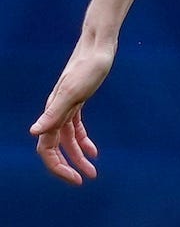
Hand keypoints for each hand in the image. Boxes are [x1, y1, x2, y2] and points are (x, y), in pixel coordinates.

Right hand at [30, 35, 114, 184]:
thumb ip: (54, 113)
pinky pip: (76, 128)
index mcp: (53, 112)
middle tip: (86, 179)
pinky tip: (94, 151)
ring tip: (93, 171)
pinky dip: (84, 141)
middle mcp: (56, 112)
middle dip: (68, 165)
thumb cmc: (88, 67)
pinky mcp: (77, 102)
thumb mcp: (74, 92)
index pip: (47, 148)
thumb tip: (34, 133)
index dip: (58, 166)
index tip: (76, 179)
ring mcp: (66, 107)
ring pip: (67, 139)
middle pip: (55, 147)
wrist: (98, 47)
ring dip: (78, 156)